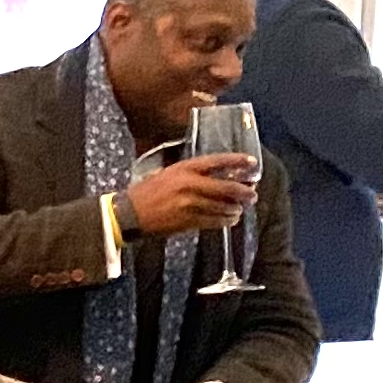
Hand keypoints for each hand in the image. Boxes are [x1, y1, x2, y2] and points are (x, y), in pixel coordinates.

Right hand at [125, 156, 257, 237]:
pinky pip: (214, 221)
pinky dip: (225, 221)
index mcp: (184, 169)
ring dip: (236, 209)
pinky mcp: (188, 221)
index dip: (237, 162)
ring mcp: (190, 204)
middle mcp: (189, 184)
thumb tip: (217, 177)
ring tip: (240, 209)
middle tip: (252, 195)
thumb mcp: (168, 174)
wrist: (129, 213)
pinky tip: (230, 220)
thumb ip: (190, 175)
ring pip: (223, 206)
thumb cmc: (147, 192)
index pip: (217, 162)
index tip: (252, 163)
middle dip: (244, 192)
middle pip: (227, 187)